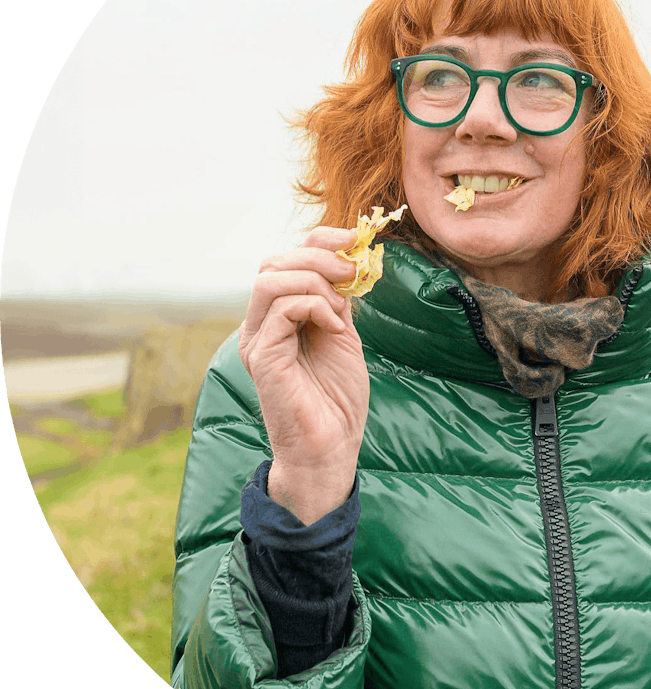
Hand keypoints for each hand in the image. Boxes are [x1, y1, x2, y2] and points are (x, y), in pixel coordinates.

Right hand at [238, 227, 369, 523]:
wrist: (332, 449)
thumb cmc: (337, 400)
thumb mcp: (343, 336)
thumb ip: (338, 302)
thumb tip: (348, 263)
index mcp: (277, 318)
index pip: (285, 259)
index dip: (319, 240)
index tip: (354, 239)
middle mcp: (260, 325)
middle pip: (273, 262)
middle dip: (317, 255)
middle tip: (351, 271)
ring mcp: (257, 341)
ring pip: (271, 279)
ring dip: (315, 279)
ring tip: (342, 304)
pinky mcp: (263, 357)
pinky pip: (282, 308)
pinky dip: (315, 306)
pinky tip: (336, 327)